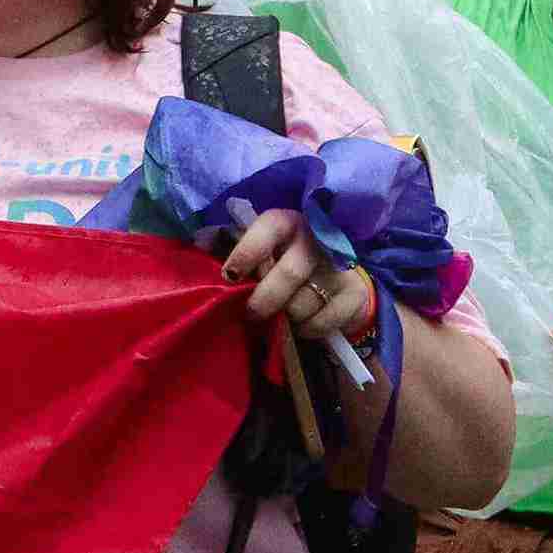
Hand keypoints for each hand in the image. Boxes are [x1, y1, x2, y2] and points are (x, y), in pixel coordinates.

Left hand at [220, 210, 378, 354]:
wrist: (337, 268)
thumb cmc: (283, 254)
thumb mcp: (258, 242)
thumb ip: (228, 241)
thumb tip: (199, 243)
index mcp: (287, 223)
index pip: (268, 229)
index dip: (246, 252)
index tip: (230, 276)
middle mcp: (315, 240)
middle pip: (289, 274)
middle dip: (264, 300)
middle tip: (250, 314)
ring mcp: (338, 267)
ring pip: (304, 303)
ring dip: (285, 317)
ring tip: (278, 316)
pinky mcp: (354, 293)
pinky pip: (324, 321)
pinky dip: (307, 329)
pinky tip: (300, 324)